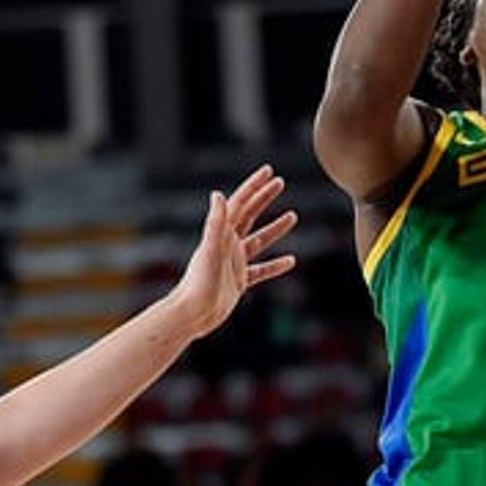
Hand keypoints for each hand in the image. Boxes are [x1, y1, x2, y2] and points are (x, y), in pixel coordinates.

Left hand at [168, 165, 297, 338]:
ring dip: (275, 228)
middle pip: (249, 215)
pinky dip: (275, 264)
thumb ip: (215, 223)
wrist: (193, 313)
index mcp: (221, 233)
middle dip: (264, 198)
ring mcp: (234, 262)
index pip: (240, 203)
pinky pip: (261, 270)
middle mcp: (227, 244)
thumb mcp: (209, 249)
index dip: (254, 186)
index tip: (269, 172)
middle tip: (280, 183)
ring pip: (259, 240)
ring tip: (293, 216)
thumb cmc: (199, 282)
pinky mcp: (239, 281)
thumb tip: (218, 194)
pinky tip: (291, 261)